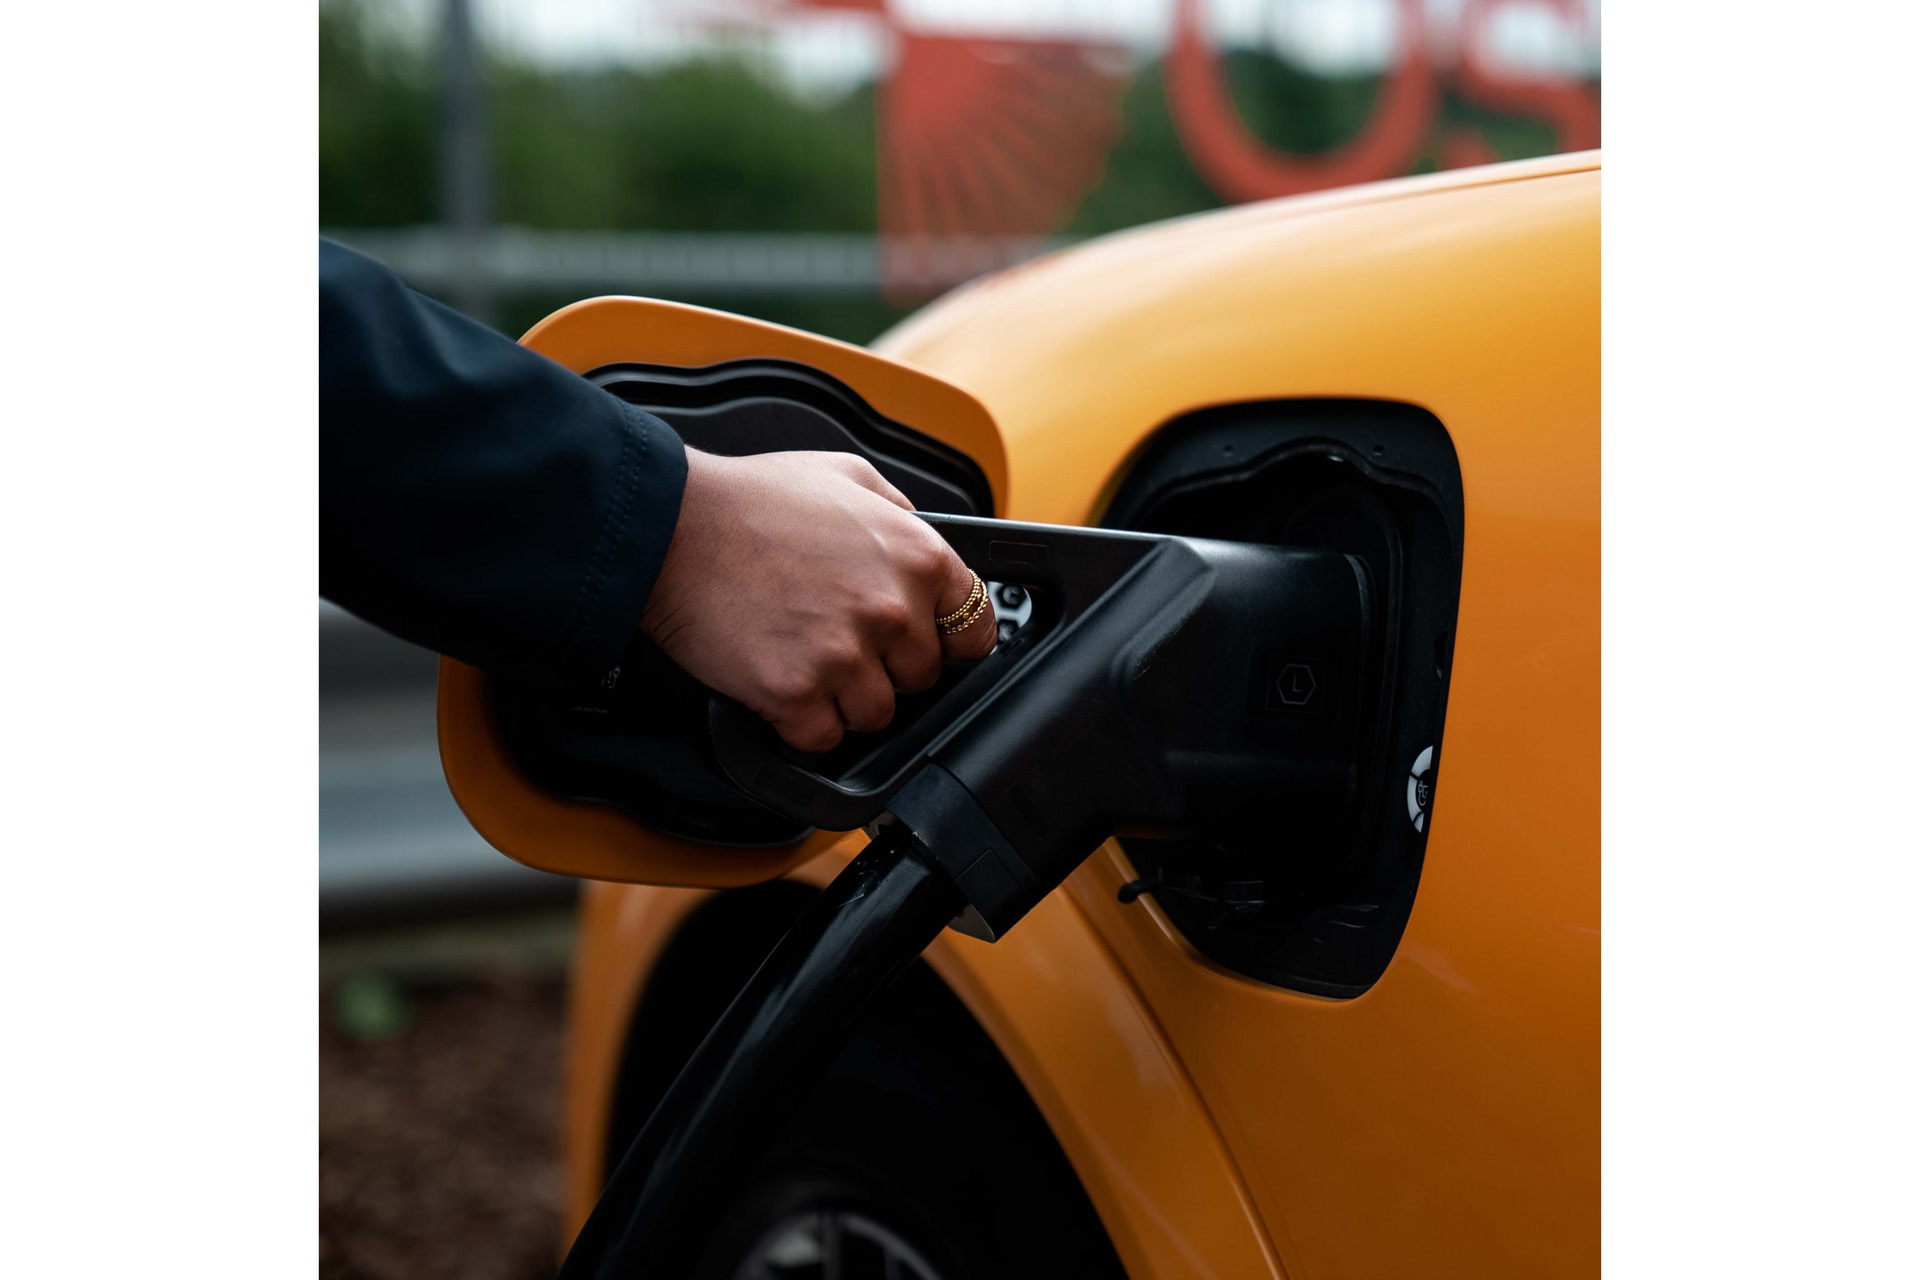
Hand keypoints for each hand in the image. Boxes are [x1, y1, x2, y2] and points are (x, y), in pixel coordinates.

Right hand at [640, 449, 996, 751]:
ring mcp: (845, 656)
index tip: (927, 644)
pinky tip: (780, 681)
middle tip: (838, 636)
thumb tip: (926, 540)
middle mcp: (892, 610)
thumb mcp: (848, 475)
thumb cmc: (749, 501)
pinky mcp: (796, 694)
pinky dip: (802, 722)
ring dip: (844, 699)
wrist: (670, 528)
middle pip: (921, 679)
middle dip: (886, 666)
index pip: (976, 631)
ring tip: (805, 656)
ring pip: (876, 716)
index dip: (949, 641)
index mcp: (918, 557)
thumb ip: (901, 514)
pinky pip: (823, 738)